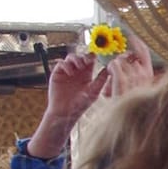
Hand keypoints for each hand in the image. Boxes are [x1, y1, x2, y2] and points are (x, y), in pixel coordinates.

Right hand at [28, 43, 135, 159]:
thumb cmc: (80, 105)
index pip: (91, 60)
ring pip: (71, 57)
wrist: (65, 113)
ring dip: (76, 59)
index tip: (96, 58)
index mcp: (87, 74)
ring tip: (79, 67)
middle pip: (81, 56)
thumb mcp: (94, 91)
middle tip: (87, 61)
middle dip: (84, 56)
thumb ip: (101, 80)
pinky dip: (66, 65)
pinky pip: (61, 63)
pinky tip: (70, 72)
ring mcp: (67, 71)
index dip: (93, 56)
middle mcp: (77, 71)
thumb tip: (110, 70)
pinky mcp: (57, 73)